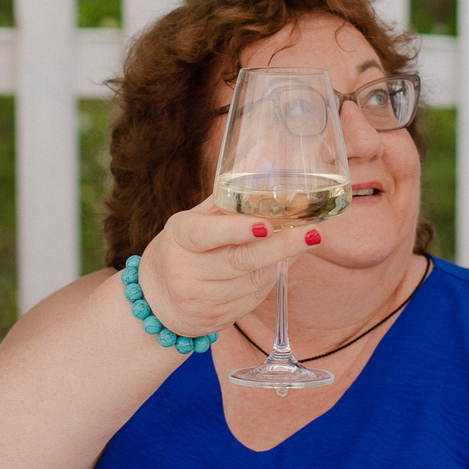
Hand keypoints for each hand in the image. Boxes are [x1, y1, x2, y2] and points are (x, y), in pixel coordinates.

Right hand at [134, 202, 320, 338]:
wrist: (154, 300)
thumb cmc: (185, 248)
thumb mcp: (197, 217)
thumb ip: (231, 192)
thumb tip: (265, 147)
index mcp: (179, 236)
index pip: (207, 234)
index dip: (237, 230)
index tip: (267, 224)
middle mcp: (184, 270)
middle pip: (240, 261)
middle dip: (281, 247)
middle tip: (313, 234)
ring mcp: (198, 299)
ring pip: (252, 282)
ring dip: (280, 263)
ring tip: (300, 244)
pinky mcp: (212, 321)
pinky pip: (252, 300)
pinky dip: (268, 282)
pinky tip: (274, 267)